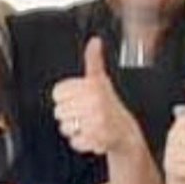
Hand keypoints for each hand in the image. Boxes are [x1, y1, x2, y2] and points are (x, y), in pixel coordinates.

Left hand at [52, 37, 137, 155]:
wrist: (126, 133)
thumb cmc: (110, 107)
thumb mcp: (101, 80)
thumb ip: (94, 60)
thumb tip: (95, 41)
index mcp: (93, 86)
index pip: (58, 93)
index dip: (65, 99)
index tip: (77, 101)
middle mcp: (95, 102)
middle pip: (59, 111)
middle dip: (70, 116)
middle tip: (84, 115)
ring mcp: (97, 121)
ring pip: (65, 127)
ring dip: (74, 130)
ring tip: (87, 125)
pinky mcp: (96, 139)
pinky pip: (74, 141)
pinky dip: (80, 142)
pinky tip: (90, 136)